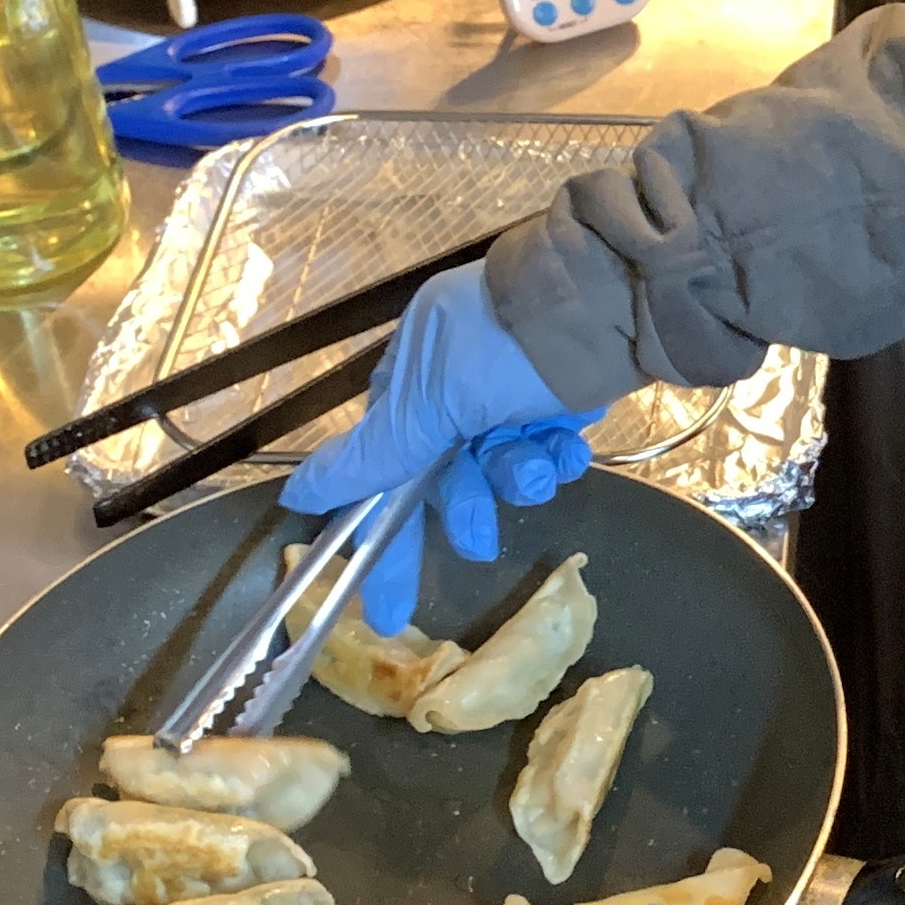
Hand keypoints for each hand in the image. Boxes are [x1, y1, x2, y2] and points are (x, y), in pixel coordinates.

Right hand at [275, 262, 596, 626]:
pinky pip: (548, 447)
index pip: (385, 461)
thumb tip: (296, 495)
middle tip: (479, 541)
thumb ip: (373, 457)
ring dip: (516, 475)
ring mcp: (512, 387)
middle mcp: (458, 379)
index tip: (384, 600)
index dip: (384, 527)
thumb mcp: (431, 403)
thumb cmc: (503, 349)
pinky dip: (556, 455)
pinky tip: (567, 448)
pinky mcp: (564, 395)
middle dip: (466, 504)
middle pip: (447, 471)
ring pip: (502, 463)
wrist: (608, 303)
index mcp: (414, 371)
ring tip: (536, 468)